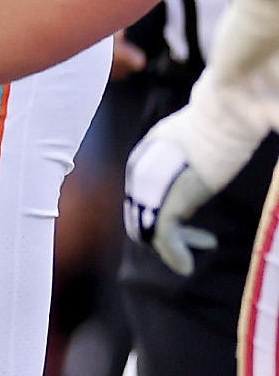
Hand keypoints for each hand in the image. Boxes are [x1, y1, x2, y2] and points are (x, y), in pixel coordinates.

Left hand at [123, 0, 278, 272]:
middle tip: (203, 239)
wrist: (228, 110)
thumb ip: (203, 151)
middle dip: (166, 229)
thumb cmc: (230, 114)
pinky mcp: (166, 203)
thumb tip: (235, 142)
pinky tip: (188, 266)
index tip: (194, 215)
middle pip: (140, 211)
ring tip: (206, 244)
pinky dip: (174, 255)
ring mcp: (150, 189)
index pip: (142, 190)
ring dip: (172, 245)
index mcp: (148, 153)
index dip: (162, 207)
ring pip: (147, 229)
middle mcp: (140, 170)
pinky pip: (163, 239)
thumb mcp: (208, 135)